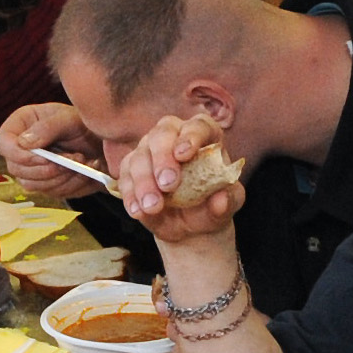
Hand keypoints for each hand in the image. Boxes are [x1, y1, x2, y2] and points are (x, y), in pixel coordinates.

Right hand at [0, 102, 106, 198]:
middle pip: (16, 169)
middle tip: (72, 159)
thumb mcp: (69, 118)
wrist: (103, 141)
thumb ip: (47, 128)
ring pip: (34, 185)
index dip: (18, 155)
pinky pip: (53, 192)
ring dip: (62, 177)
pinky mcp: (48, 184)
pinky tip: (86, 170)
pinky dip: (73, 184)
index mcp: (20, 125)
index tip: (44, 157)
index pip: (3, 143)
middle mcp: (21, 149)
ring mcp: (32, 169)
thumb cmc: (83, 123)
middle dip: (47, 169)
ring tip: (83, 162)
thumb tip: (24, 143)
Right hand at [117, 113, 245, 243]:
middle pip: (162, 134)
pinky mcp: (131, 169)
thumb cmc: (212, 207)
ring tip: (154, 207)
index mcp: (205, 136)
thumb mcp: (226, 207)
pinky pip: (125, 176)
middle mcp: (174, 137)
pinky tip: (138, 211)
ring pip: (139, 156)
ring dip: (144, 182)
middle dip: (162, 158)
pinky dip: (130, 195)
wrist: (190, 226)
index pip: (198, 126)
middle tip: (168, 185)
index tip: (184, 154)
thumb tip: (222, 200)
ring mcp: (149, 151)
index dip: (190, 136)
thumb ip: (227, 202)